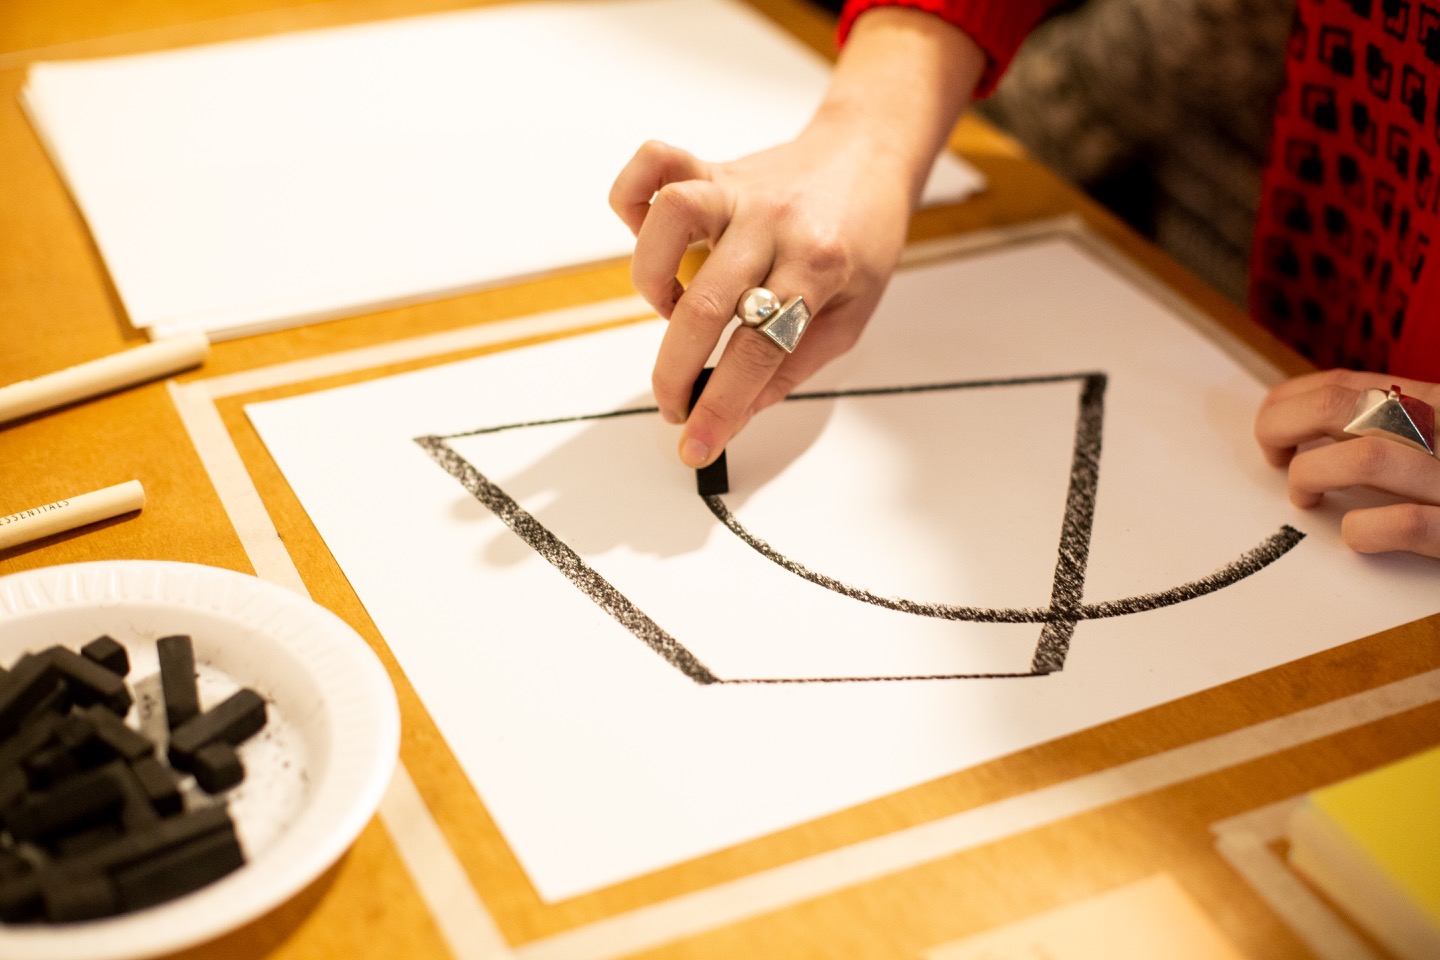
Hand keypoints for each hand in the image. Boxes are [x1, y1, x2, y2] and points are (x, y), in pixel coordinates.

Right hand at [609, 9, 984, 467]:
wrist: (869, 156)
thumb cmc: (862, 238)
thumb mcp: (851, 315)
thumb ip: (793, 364)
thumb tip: (737, 408)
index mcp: (818, 265)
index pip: (760, 349)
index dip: (722, 406)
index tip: (697, 444)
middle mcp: (774, 223)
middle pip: (706, 302)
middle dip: (675, 372)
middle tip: (673, 404)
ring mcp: (739, 190)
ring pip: (670, 218)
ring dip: (653, 281)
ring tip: (670, 311)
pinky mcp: (713, 169)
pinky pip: (654, 165)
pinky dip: (632, 200)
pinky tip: (648, 241)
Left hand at [1254, 369, 1439, 557]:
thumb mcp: (1434, 432)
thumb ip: (1388, 422)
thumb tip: (1304, 423)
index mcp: (1436, 403)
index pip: (1344, 384)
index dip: (1288, 402)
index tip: (1270, 427)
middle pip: (1339, 407)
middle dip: (1282, 427)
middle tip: (1274, 458)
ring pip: (1365, 457)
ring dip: (1314, 475)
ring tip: (1306, 497)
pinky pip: (1405, 523)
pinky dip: (1365, 530)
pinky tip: (1357, 534)